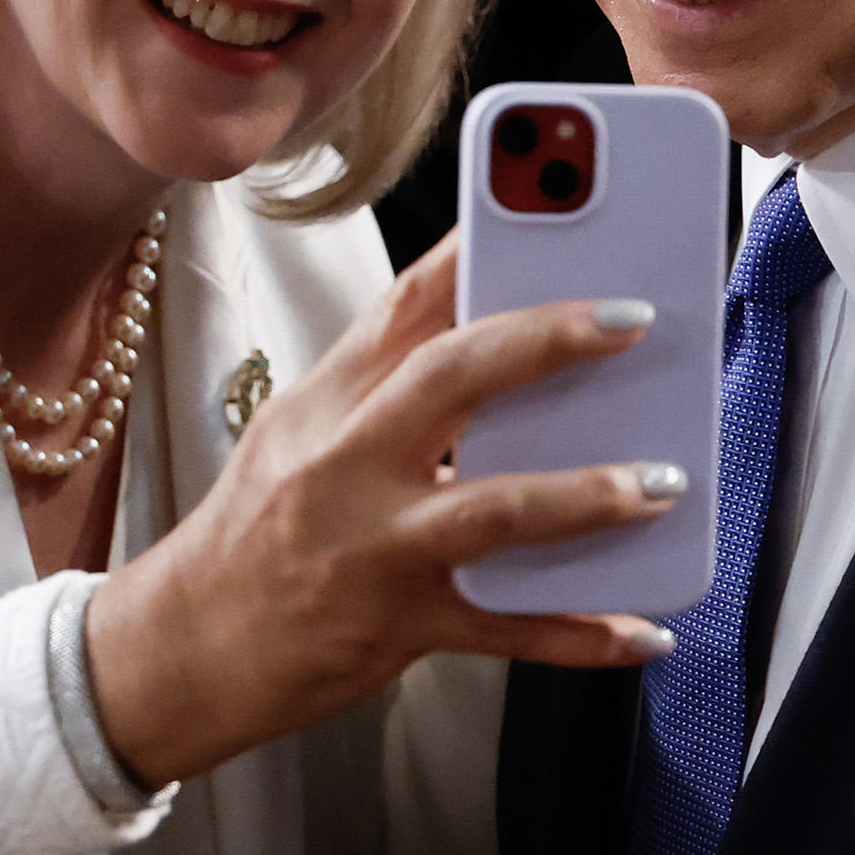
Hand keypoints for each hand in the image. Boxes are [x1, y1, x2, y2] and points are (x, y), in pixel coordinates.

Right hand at [86, 235, 679, 785]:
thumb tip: (508, 348)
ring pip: (490, 508)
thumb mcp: (302, 435)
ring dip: (585, 494)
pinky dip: (580, 633)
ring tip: (665, 482)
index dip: (478, 250)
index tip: (548, 207)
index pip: (405, 304)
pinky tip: (646, 628)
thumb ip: (389, 391)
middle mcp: (346, 463)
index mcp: (328, 403)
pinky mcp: (400, 626)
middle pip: (452, 378)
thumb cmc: (259, 531)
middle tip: (631, 317)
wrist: (189, 647)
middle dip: (546, 340)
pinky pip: (505, 629)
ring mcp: (374, 548)